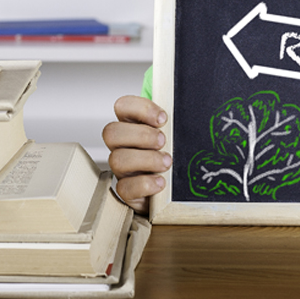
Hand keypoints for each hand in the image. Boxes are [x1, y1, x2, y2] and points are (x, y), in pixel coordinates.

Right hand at [103, 95, 171, 213]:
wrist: (176, 191)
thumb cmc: (175, 158)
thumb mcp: (175, 136)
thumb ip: (175, 124)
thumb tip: (188, 112)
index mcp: (133, 126)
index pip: (122, 107)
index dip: (140, 109)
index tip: (163, 118)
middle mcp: (123, 146)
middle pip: (111, 132)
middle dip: (141, 135)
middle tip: (163, 141)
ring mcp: (122, 169)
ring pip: (117, 159)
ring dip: (146, 159)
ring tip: (167, 163)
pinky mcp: (126, 191)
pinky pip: (124, 188)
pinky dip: (145, 184)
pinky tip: (161, 182)